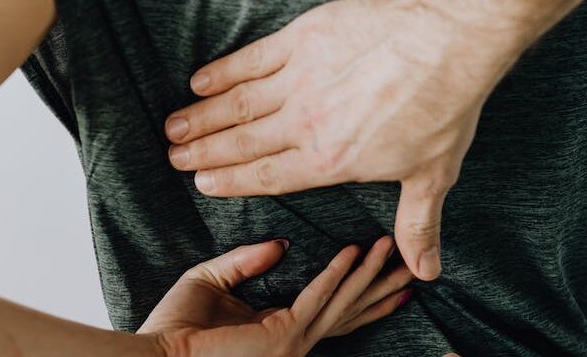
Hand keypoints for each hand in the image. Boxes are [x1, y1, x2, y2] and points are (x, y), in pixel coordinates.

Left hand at [139, 236, 412, 356]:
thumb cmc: (174, 328)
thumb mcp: (213, 282)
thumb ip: (247, 261)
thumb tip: (282, 245)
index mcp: (281, 332)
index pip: (331, 312)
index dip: (362, 295)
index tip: (389, 280)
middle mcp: (295, 341)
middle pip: (349, 310)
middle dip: (382, 288)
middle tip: (412, 268)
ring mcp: (293, 341)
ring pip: (342, 301)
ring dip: (369, 273)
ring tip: (391, 248)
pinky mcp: (284, 336)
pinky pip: (318, 297)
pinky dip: (338, 273)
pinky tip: (355, 253)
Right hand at [165, 0, 520, 280]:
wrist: (443, 48)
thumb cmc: (441, 111)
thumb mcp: (431, 176)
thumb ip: (418, 225)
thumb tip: (426, 270)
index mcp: (329, 161)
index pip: (269, 176)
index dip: (232, 181)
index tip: (204, 184)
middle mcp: (305, 125)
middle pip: (243, 143)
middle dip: (205, 153)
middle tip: (175, 157)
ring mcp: (299, 81)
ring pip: (237, 105)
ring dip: (202, 117)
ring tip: (175, 127)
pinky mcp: (301, 41)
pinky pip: (251, 59)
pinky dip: (222, 71)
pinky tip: (200, 80)